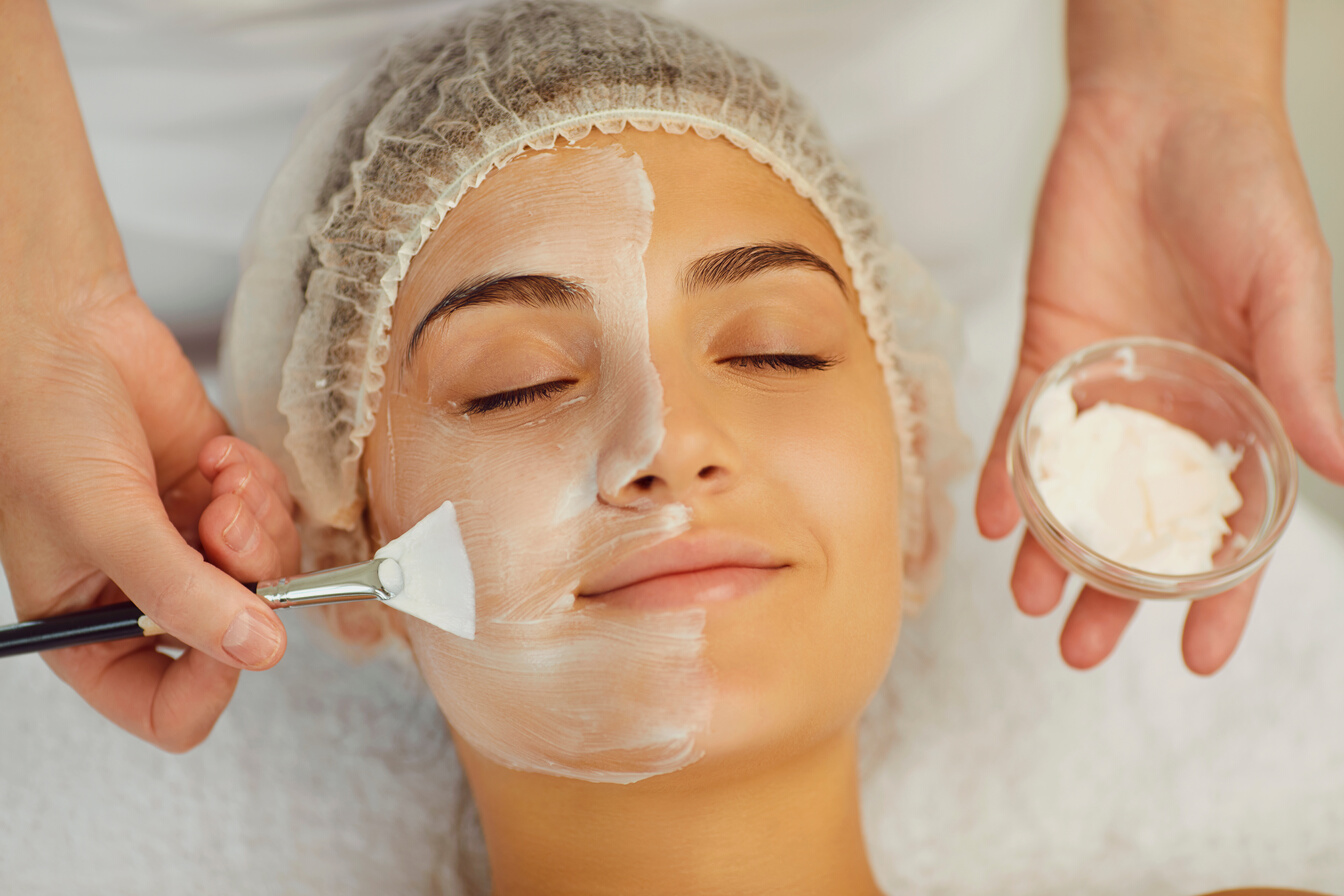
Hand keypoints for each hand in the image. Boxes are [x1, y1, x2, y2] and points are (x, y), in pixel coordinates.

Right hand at [0, 287, 289, 750]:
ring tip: (219, 484)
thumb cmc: (43, 424)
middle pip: (237, 636)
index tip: (238, 628)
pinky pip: (277, 518)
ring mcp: (189, 546)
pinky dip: (257, 486)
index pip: (168, 708)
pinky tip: (217, 455)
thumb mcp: (105, 521)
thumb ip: (181, 593)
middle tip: (219, 525)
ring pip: (270, 576)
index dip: (213, 684)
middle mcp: (144, 595)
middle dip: (242, 579)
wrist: (61, 330)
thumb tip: (258, 650)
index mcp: (91, 629)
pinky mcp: (222, 497)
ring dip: (255, 527)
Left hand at [977, 83, 1343, 673]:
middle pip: (1137, 527)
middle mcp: (1168, 413)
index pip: (1233, 525)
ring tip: (1029, 600)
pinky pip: (1017, 429)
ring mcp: (1102, 388)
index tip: (1202, 656)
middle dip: (1112, 593)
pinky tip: (986, 518)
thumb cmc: (1244, 187)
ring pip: (1071, 492)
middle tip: (1081, 649)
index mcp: (1240, 409)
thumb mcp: (1288, 282)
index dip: (1222, 593)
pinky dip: (1000, 473)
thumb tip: (1340, 466)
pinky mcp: (1046, 354)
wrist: (1157, 117)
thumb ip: (1302, 371)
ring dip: (1048, 548)